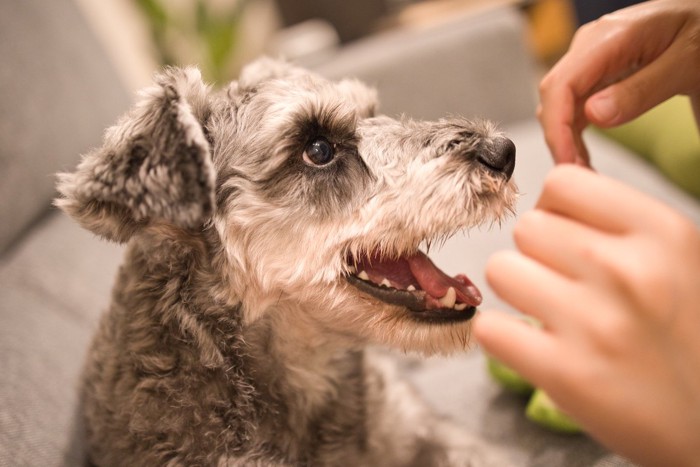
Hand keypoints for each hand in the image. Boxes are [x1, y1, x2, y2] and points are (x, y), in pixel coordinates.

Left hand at [474, 165, 699, 465]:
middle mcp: (630, 271)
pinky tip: (536, 347)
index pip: (562, 183)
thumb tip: (555, 159)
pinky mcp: (565, 373)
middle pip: (527, 226)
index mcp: (664, 233)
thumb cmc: (685, 333)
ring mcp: (596, 323)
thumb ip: (612, 215)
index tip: (569, 237)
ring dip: (517, 290)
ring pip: (499, 268)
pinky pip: (490, 327)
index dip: (556, 210)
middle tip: (568, 286)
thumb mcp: (674, 258)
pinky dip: (504, 337)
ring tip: (554, 314)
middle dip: (539, 254)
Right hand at [538, 0, 699, 164]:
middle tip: (579, 178)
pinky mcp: (594, 77)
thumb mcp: (685, 62)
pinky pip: (573, 111)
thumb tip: (594, 116)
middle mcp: (588, 49)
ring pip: (560, 109)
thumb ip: (642, 89)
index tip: (567, 162)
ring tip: (583, 174)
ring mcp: (588, 63)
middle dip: (560, 141)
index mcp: (606, 38)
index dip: (557, 128)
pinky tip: (583, 159)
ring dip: (566, 144)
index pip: (561, 85)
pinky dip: (574, 138)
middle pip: (554, 100)